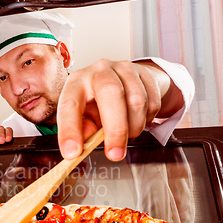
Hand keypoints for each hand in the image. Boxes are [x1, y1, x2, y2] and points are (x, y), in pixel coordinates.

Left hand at [56, 59, 183, 160]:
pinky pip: (152, 103)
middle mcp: (99, 71)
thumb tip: (82, 147)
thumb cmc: (99, 103)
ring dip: (134, 127)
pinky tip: (137, 119)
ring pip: (136, 101)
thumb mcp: (86, 117)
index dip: (70, 130)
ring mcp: (124, 69)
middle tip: (115, 154)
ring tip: (128, 134)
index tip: (72, 153)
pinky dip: (147, 120)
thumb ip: (84, 131)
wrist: (125, 82)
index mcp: (77, 82)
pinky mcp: (145, 73)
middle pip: (110, 93)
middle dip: (115, 129)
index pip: (69, 104)